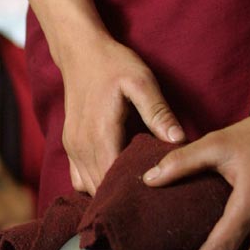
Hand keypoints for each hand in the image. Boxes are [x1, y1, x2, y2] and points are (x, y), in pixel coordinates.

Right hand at [59, 34, 184, 194]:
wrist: (80, 51)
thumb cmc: (113, 64)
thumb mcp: (141, 82)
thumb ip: (158, 113)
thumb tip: (179, 140)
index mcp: (101, 135)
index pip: (114, 180)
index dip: (135, 192)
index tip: (158, 194)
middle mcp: (82, 146)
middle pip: (101, 190)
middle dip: (124, 196)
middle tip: (152, 198)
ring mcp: (72, 148)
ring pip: (89, 188)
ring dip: (109, 192)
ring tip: (137, 191)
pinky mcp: (70, 145)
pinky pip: (79, 179)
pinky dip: (95, 185)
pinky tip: (115, 179)